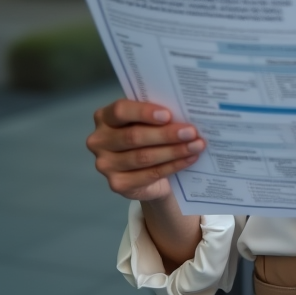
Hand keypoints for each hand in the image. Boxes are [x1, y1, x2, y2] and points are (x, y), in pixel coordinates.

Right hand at [86, 99, 206, 201]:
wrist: (147, 172)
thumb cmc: (148, 136)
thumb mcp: (149, 122)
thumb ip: (157, 115)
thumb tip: (185, 110)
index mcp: (104, 117)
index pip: (120, 111)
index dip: (144, 112)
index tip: (168, 115)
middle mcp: (99, 140)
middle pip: (134, 137)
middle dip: (166, 134)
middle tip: (191, 132)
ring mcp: (105, 165)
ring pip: (143, 157)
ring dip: (174, 151)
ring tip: (196, 145)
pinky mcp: (117, 184)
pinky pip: (149, 174)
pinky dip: (172, 166)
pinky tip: (189, 159)